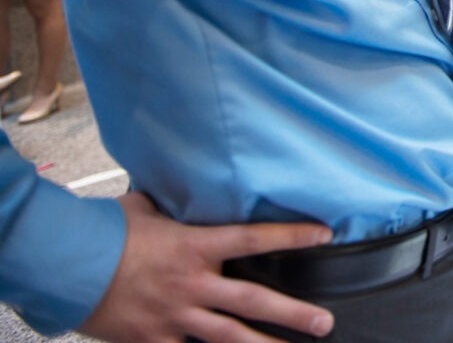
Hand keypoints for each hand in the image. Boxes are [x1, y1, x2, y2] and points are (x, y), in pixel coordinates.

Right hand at [80, 192, 334, 342]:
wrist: (66, 265)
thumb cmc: (106, 231)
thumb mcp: (148, 209)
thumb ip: (176, 206)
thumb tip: (189, 185)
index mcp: (195, 246)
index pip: (256, 238)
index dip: (293, 236)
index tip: (325, 235)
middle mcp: (192, 283)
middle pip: (253, 301)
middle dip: (293, 313)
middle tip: (324, 323)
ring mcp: (174, 315)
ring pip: (229, 337)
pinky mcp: (153, 339)